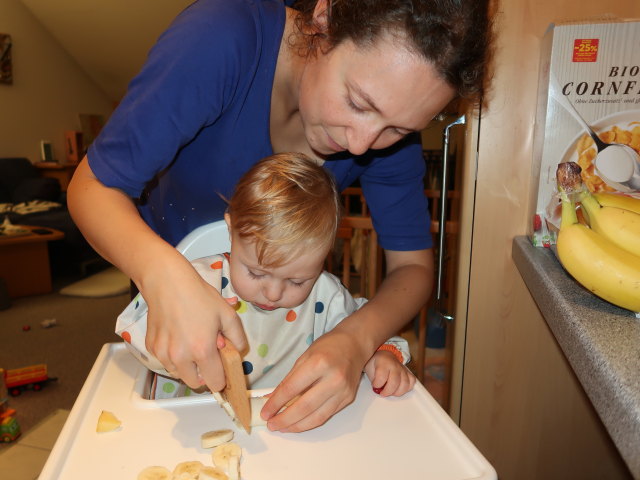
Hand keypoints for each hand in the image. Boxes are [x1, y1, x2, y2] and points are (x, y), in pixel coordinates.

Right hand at [143, 264, 246, 391]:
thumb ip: (237, 337)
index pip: (214, 383)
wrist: (167, 282)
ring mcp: (163, 353)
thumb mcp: (227, 314)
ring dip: (187, 366)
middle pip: (195, 383)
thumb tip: (236, 351)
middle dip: (204, 374)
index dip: (221, 378)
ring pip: (178, 373)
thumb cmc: (198, 296)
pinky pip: (165, 361)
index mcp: (202, 350)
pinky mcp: (151, 347)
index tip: (222, 370)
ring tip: (192, 343)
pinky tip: (178, 337)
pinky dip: (173, 356)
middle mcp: (180, 357)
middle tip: (207, 355)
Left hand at [260, 330, 368, 432]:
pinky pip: (326, 416)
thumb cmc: (328, 346)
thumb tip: (272, 399)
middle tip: (271, 424)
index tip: (265, 412)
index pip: (292, 389)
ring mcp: (342, 391)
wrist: (354, 344)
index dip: (276, 403)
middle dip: (285, 419)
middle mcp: (333, 379)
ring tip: (282, 428)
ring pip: (316, 417)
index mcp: (318, 363)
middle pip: (304, 407)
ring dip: (296, 426)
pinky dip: (310, 422)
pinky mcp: (348, 399)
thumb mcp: (304, 357)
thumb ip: (289, 379)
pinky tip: (298, 423)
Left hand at [364, 351, 415, 396]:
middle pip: (395, 382)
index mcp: (383, 362)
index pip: (382, 376)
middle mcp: (395, 365)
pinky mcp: (408, 373)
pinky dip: (406, 389)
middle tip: (382, 392)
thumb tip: (376, 388)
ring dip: (397, 392)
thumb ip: (372, 378)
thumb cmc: (376, 363)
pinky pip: (412, 382)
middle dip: (387, 391)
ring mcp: (403, 369)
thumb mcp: (369, 367)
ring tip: (390, 392)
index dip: (377, 384)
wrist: (384, 356)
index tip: (374, 385)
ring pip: (405, 384)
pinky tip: (398, 389)